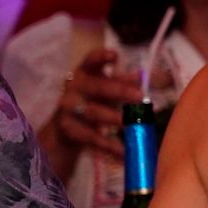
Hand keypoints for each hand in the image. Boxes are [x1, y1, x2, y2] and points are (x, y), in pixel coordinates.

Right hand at [54, 48, 143, 163]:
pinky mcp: (69, 129)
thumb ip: (122, 82)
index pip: (90, 61)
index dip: (101, 57)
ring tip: (132, 124)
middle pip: (96, 87)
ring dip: (114, 118)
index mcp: (83, 73)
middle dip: (119, 91)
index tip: (115, 56)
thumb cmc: (93, 100)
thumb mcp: (105, 89)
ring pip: (93, 113)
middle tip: (140, 96)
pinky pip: (92, 137)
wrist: (65, 128)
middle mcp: (73, 88)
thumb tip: (142, 76)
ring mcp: (68, 109)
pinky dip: (109, 145)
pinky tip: (124, 151)